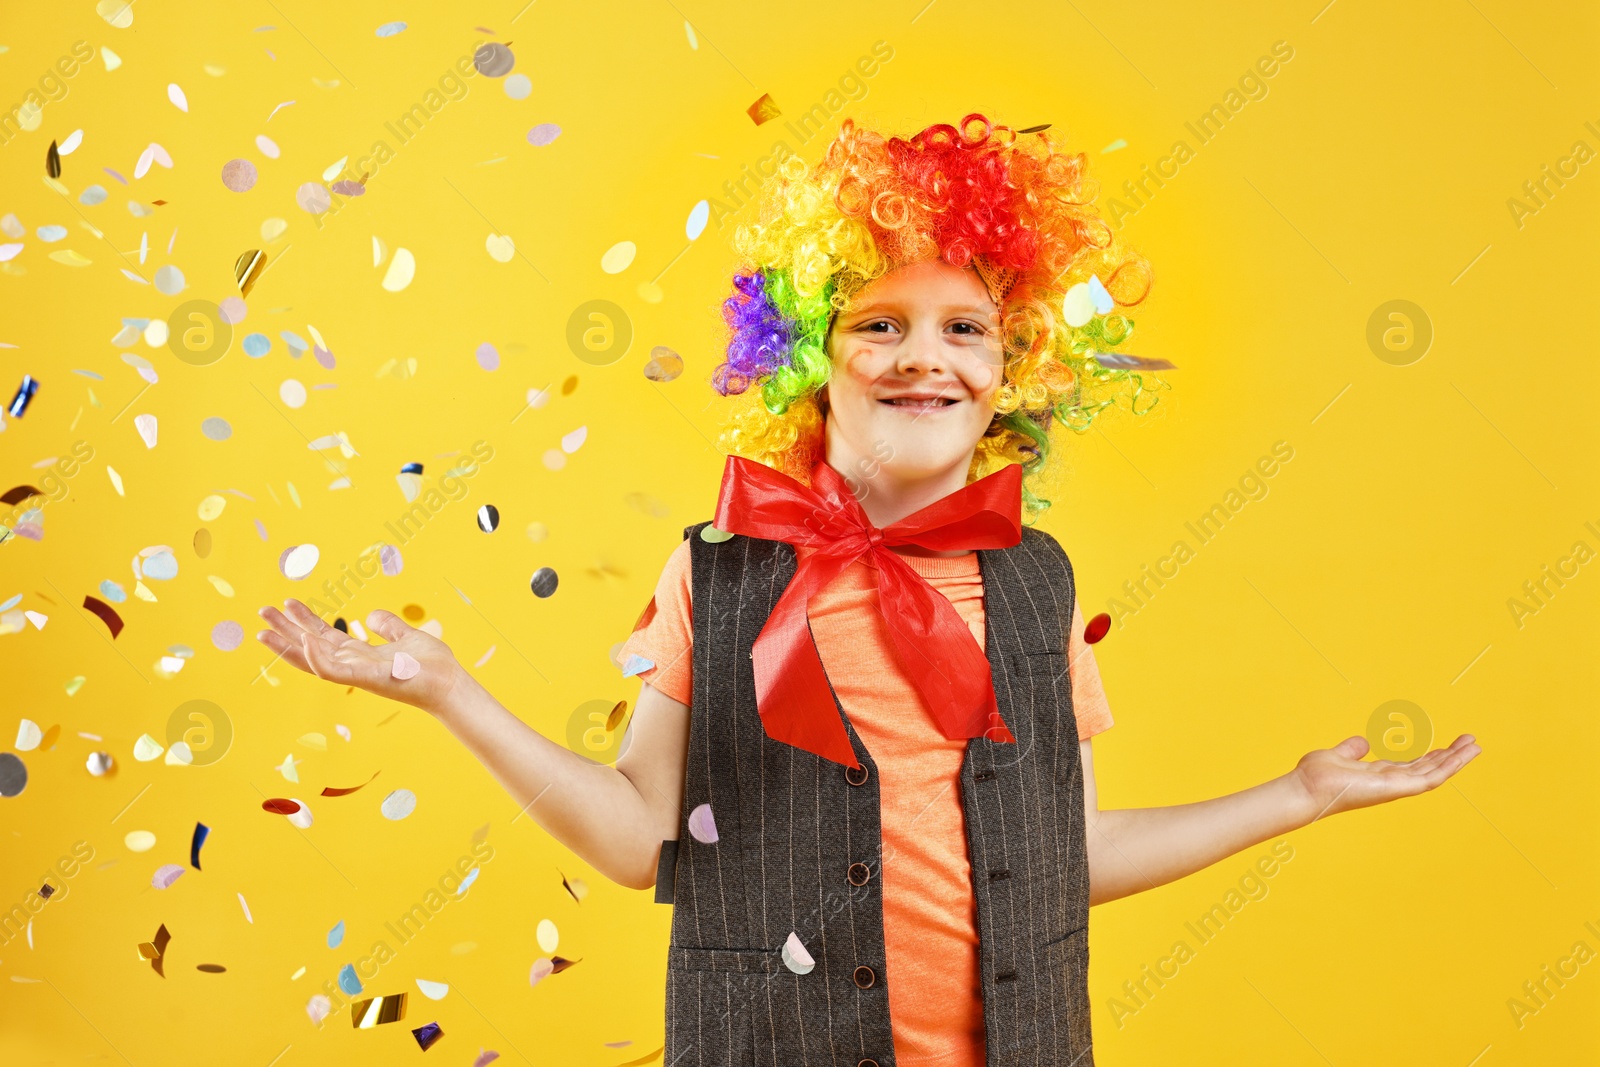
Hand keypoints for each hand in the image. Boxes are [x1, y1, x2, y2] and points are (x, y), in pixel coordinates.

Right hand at [256, 599, 465, 713]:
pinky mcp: (367, 679)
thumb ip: (389, 627)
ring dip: (288, 646)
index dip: (304, 621)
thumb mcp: (406, 637)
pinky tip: (305, 641)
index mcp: (360, 655)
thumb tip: (371, 615)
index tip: (286, 603)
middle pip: (310, 646)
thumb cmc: (431, 665)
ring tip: (264, 630)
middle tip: (261, 611)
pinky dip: (318, 658)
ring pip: (313, 660)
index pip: (323, 637)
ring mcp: (357, 673)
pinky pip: (335, 671)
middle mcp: (353, 665)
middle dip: (285, 631)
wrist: (449, 683)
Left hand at [1292, 733, 1480, 820]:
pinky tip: (1463, 754)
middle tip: (1469, 743)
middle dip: (1449, 757)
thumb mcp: (1337, 756)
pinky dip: (1449, 766)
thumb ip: (1352, 750)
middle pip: (1427, 769)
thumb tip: (1363, 742)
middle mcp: (1390, 783)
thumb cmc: (1316, 776)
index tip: (1445, 747)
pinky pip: (1431, 777)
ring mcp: (1396, 787)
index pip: (1411, 766)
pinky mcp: (1398, 788)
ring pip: (1435, 774)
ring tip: (1475, 746)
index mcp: (1378, 775)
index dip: (1429, 756)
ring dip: (1457, 760)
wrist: (1306, 788)